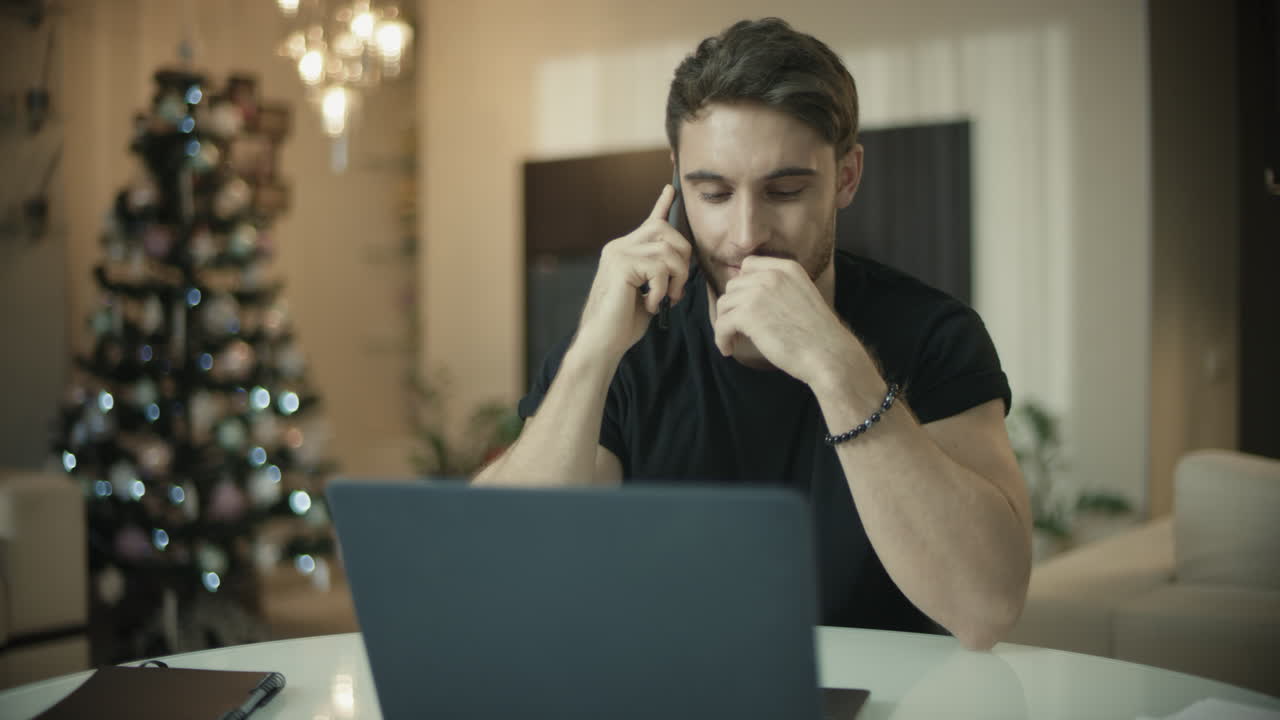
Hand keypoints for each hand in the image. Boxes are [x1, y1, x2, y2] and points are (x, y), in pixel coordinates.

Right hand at [574, 185, 691, 361]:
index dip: (662, 205)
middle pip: (667, 231)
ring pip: (667, 251)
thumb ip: (661, 274)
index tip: (670, 189)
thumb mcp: (650, 293)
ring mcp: (618, 254)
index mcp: (625, 251)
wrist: (601, 342)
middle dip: (683, 259)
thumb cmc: (623, 323)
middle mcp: (619, 246)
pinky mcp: (620, 265)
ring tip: (666, 300)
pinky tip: (650, 304)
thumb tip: (683, 264)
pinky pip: (659, 268)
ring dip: (676, 279)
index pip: (650, 222)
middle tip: (678, 289)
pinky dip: (662, 290)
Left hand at [711, 256, 866, 386]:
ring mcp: (758, 292)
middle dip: (732, 307)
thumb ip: (777, 289)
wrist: (828, 354)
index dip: (742, 285)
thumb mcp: (801, 297)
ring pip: (724, 304)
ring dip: (725, 324)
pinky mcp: (748, 314)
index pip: (749, 265)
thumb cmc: (816, 335)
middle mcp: (771, 275)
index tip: (743, 305)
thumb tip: (743, 296)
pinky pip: (721, 324)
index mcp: (787, 268)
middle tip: (738, 328)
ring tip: (732, 340)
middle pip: (733, 285)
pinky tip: (728, 349)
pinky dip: (721, 338)